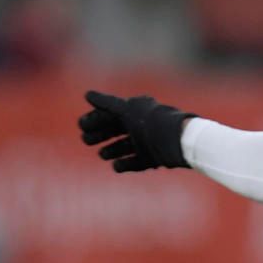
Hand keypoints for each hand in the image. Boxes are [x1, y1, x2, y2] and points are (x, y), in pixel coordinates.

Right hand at [77, 91, 195, 171]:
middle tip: (86, 140)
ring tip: (102, 155)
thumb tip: (87, 95)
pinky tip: (116, 166)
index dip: (96, 119)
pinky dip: (126, 163)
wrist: (180, 141)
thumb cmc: (153, 122)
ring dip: (112, 150)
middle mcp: (142, 126)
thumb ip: (107, 103)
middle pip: (117, 130)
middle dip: (100, 135)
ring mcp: (149, 143)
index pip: (111, 114)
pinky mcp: (155, 158)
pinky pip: (138, 161)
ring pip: (126, 146)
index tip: (82, 126)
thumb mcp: (128, 110)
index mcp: (136, 111)